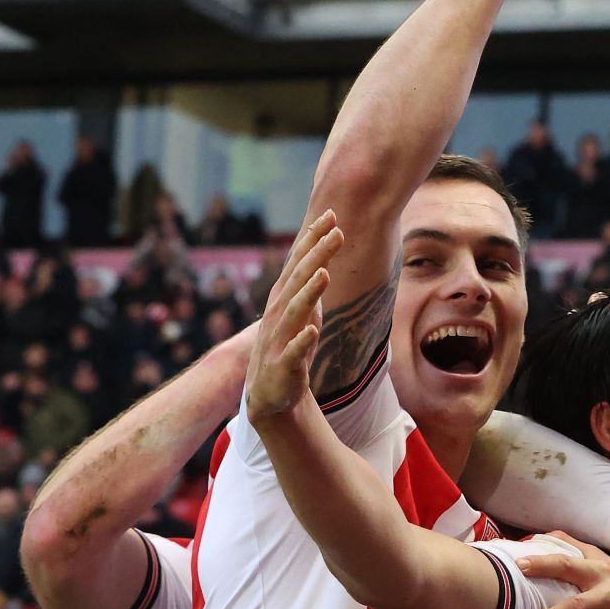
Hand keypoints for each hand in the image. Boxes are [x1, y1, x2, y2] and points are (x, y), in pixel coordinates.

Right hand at [246, 211, 341, 421]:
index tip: (331, 215)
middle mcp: (280, 313)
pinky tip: (312, 331)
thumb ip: (310, 280)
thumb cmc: (291, 345)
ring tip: (325, 273)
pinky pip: (294, 353)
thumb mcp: (302, 310)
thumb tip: (323, 246)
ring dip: (310, 292)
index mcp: (285, 298)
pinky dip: (302, 341)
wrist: (272, 393)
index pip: (300, 263)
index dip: (313, 239)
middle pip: (299, 279)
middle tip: (337, 231)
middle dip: (317, 255)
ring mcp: (280, 339)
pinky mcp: (284, 366)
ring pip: (296, 312)